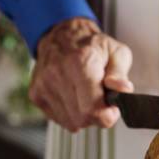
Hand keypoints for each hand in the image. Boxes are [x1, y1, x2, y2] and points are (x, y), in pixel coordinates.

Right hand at [29, 17, 133, 131]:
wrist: (62, 36)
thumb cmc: (92, 45)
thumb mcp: (116, 52)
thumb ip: (120, 73)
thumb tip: (123, 89)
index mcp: (80, 63)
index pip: (92, 109)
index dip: (108, 116)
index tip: (113, 109)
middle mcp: (58, 75)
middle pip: (83, 119)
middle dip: (97, 116)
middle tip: (103, 101)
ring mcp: (44, 86)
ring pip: (71, 123)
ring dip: (84, 116)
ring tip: (88, 97)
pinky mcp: (36, 94)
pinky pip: (60, 119)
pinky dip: (71, 114)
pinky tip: (75, 98)